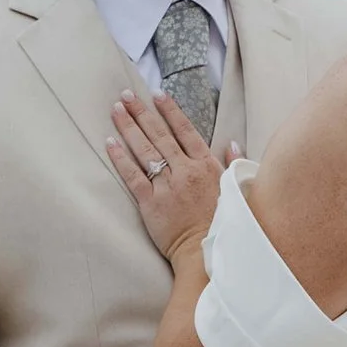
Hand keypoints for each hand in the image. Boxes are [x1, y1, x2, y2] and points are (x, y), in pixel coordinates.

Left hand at [107, 90, 225, 262]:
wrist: (204, 251)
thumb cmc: (222, 223)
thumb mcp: (236, 190)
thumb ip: (232, 164)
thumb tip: (232, 143)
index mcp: (205, 166)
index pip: (185, 131)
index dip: (170, 111)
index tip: (157, 94)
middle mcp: (185, 171)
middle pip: (160, 135)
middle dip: (142, 112)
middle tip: (127, 95)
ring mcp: (167, 186)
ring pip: (145, 150)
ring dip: (129, 128)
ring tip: (116, 110)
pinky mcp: (150, 203)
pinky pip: (133, 176)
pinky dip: (121, 158)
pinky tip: (110, 143)